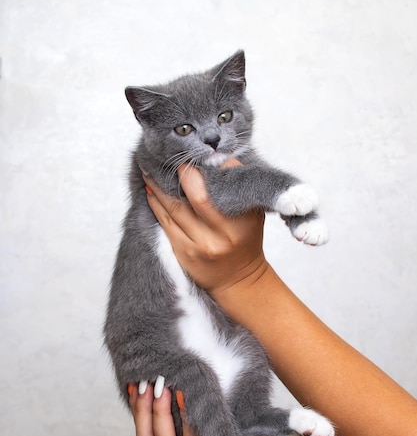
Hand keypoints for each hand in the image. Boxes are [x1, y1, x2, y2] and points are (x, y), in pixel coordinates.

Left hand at [143, 162, 267, 295]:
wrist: (239, 279)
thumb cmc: (245, 240)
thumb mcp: (252, 213)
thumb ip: (237, 187)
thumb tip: (213, 158)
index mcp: (244, 220)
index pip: (227, 183)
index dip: (211, 166)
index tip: (197, 155)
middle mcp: (224, 233)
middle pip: (198, 196)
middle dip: (182, 174)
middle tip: (171, 160)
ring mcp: (202, 245)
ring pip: (175, 208)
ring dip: (160, 187)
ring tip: (150, 170)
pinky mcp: (185, 253)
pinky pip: (166, 223)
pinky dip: (156, 205)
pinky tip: (151, 192)